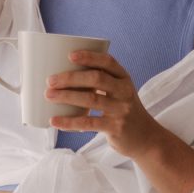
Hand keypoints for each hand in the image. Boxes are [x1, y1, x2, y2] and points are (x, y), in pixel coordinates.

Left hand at [48, 48, 173, 160]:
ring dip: (67, 96)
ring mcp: (121, 110)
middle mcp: (124, 91)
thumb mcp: (118, 93)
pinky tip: (54, 120)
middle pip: (96, 79)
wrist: (145, 137)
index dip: (89, 57)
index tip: (69, 55)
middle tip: (50, 80)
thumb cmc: (122, 111)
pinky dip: (69, 122)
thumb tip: (62, 76)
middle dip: (71, 78)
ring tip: (48, 95)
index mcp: (123, 78)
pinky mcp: (115, 128)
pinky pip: (89, 123)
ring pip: (91, 100)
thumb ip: (100, 83)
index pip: (108, 62)